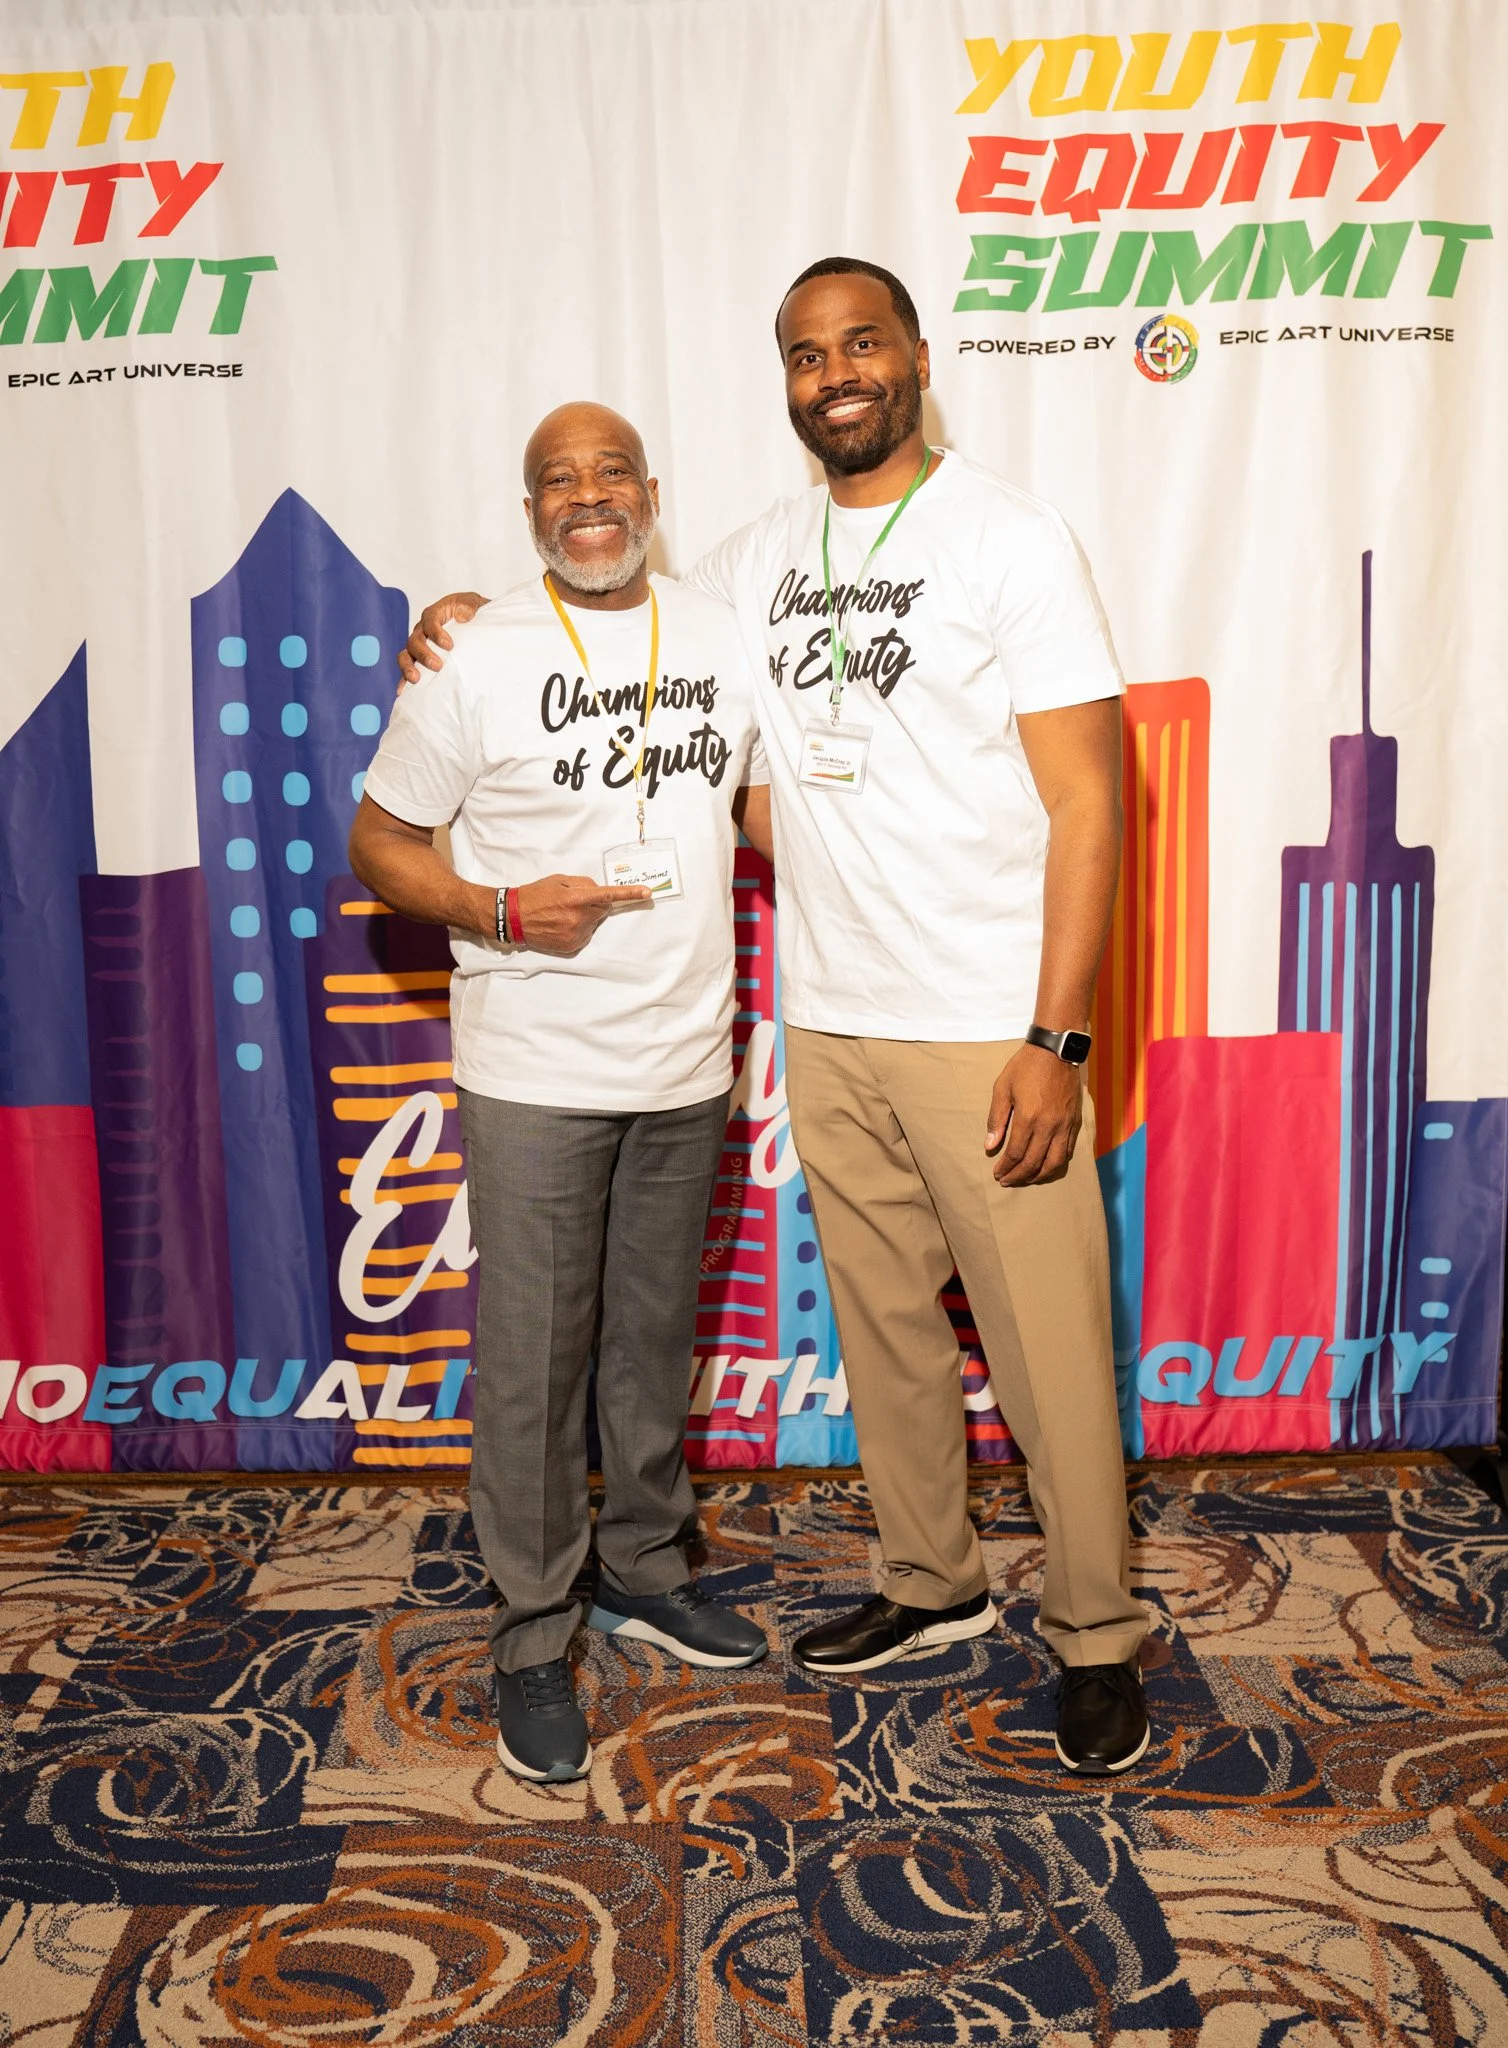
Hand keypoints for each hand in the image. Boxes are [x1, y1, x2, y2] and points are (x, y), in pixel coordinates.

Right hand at [397, 591, 488, 687]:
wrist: (475, 623)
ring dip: (408, 667)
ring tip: (416, 679)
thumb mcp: (474, 602)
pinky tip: (403, 692)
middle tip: (438, 666)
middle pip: (414, 640)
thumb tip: (462, 616)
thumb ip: (469, 605)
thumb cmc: (472, 612)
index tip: (449, 645)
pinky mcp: (419, 660)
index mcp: (434, 614)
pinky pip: (409, 669)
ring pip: (406, 655)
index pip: (429, 620)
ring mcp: (419, 646)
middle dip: (424, 654)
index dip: (436, 632)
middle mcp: (422, 630)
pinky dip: (404, 680)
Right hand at [514, 874, 651, 955]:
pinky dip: (579, 928)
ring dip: (585, 917)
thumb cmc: (536, 895)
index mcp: (575, 898)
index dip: (630, 894)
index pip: (609, 895)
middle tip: (574, 901)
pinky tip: (561, 925)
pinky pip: (586, 934)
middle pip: (603, 909)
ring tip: (562, 914)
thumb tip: (599, 890)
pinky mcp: (572, 946)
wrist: (514, 918)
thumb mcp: (559, 880)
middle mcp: (578, 918)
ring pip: (594, 922)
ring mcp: (576, 934)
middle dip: (595, 904)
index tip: (647, 893)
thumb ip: (583, 883)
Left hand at [984, 1044, 1082, 1186]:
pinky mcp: (1075, 1122)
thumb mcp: (1002, 1089)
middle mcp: (1049, 1125)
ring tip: (1026, 1178)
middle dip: (1019, 1176)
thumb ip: (996, 1119)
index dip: (1005, 1167)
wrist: (1056, 1051)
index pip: (1016, 1153)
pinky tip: (1046, 1166)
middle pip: (1034, 1163)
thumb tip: (989, 1146)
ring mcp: (1065, 1125)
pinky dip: (1057, 1163)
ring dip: (1039, 1175)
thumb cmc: (1025, 1067)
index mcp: (1029, 1118)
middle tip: (1007, 1181)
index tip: (997, 1173)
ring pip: (1055, 1162)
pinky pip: (1068, 1151)